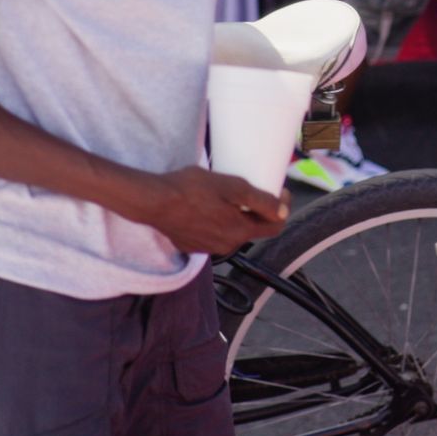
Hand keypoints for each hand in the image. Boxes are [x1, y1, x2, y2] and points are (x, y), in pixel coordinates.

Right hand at [136, 166, 290, 255]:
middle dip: (256, 211)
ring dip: (235, 216)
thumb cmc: (192, 189)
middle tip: (250, 189)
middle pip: (252, 229)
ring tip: (225, 196)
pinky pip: (212, 234)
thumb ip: (261, 201)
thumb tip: (283, 212)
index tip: (279, 191)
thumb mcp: (232, 187)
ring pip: (231, 232)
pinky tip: (206, 206)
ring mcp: (207, 248)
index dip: (281, 208)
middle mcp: (226, 246)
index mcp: (240, 232)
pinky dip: (215, 222)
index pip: (274, 227)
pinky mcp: (191, 245)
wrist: (154, 201)